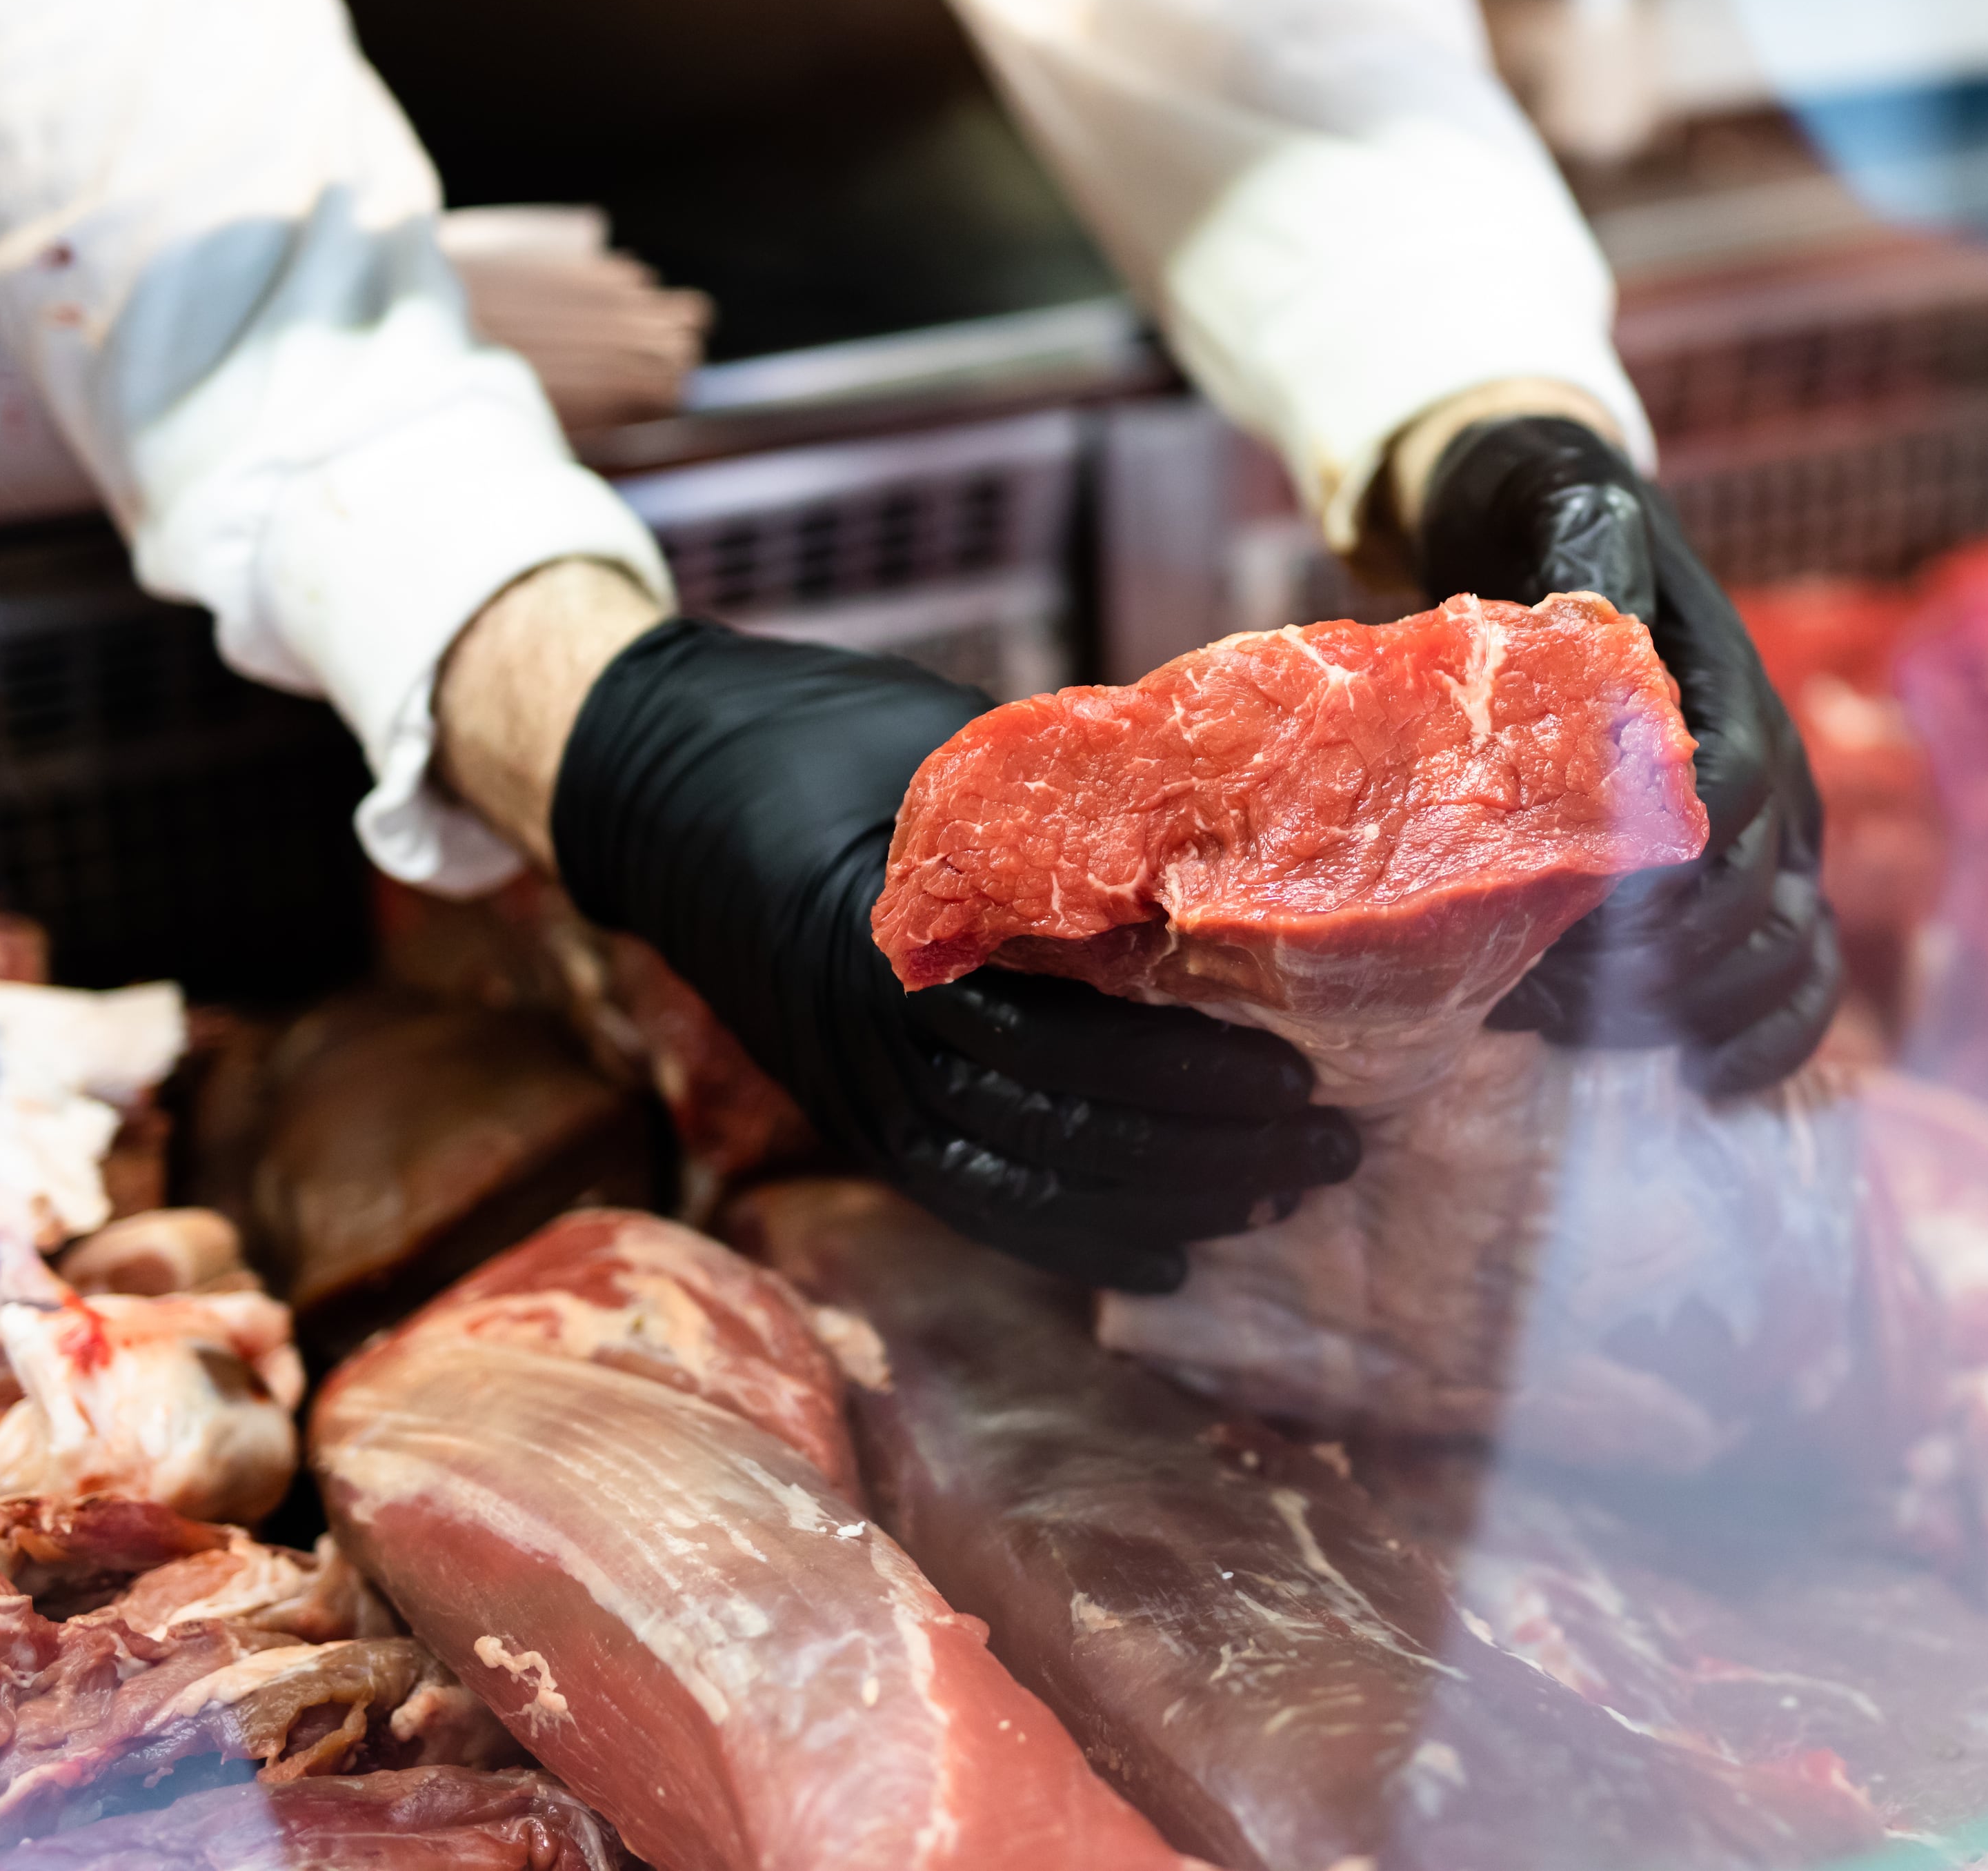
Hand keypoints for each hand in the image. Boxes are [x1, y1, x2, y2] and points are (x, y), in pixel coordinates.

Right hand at [548, 620, 1352, 1291]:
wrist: (655, 778)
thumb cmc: (823, 736)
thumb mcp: (949, 745)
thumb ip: (1066, 802)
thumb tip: (1239, 808)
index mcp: (909, 940)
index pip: (1069, 1037)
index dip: (1189, 1071)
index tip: (1300, 1071)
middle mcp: (878, 1038)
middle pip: (1069, 1129)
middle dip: (1213, 1152)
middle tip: (1332, 1145)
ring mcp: (860, 1093)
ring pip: (1032, 1185)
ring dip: (1169, 1204)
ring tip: (1284, 1194)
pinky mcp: (857, 1122)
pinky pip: (976, 1206)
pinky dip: (1077, 1241)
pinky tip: (1169, 1252)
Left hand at [1414, 415, 1842, 1092]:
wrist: (1573, 533)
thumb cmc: (1559, 535)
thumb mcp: (1568, 522)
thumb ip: (1589, 565)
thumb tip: (1598, 608)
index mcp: (1732, 697)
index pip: (1732, 801)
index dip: (1662, 872)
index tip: (1567, 913)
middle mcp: (1773, 773)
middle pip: (1754, 900)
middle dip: (1653, 967)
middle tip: (1532, 995)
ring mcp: (1773, 838)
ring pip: (1784, 953)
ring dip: (1693, 1013)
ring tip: (1572, 1031)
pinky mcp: (1752, 886)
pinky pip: (1799, 978)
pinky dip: (1769, 1042)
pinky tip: (1710, 1086)